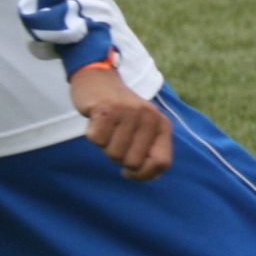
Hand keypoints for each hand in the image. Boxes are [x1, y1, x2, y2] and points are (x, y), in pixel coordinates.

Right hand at [72, 64, 171, 180]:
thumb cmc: (120, 111)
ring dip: (105, 145)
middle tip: (115, 139)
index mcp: (162, 124)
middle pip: (133, 162)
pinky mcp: (107, 109)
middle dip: (119, 158)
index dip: (144, 175)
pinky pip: (96, 140)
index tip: (129, 171)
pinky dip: (93, 134)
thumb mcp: (142, 127)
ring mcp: (129, 112)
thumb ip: (150, 150)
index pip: (162, 162)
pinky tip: (97, 121)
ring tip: (107, 128)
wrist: (99, 79)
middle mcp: (150, 117)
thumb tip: (154, 176)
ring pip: (113, 153)